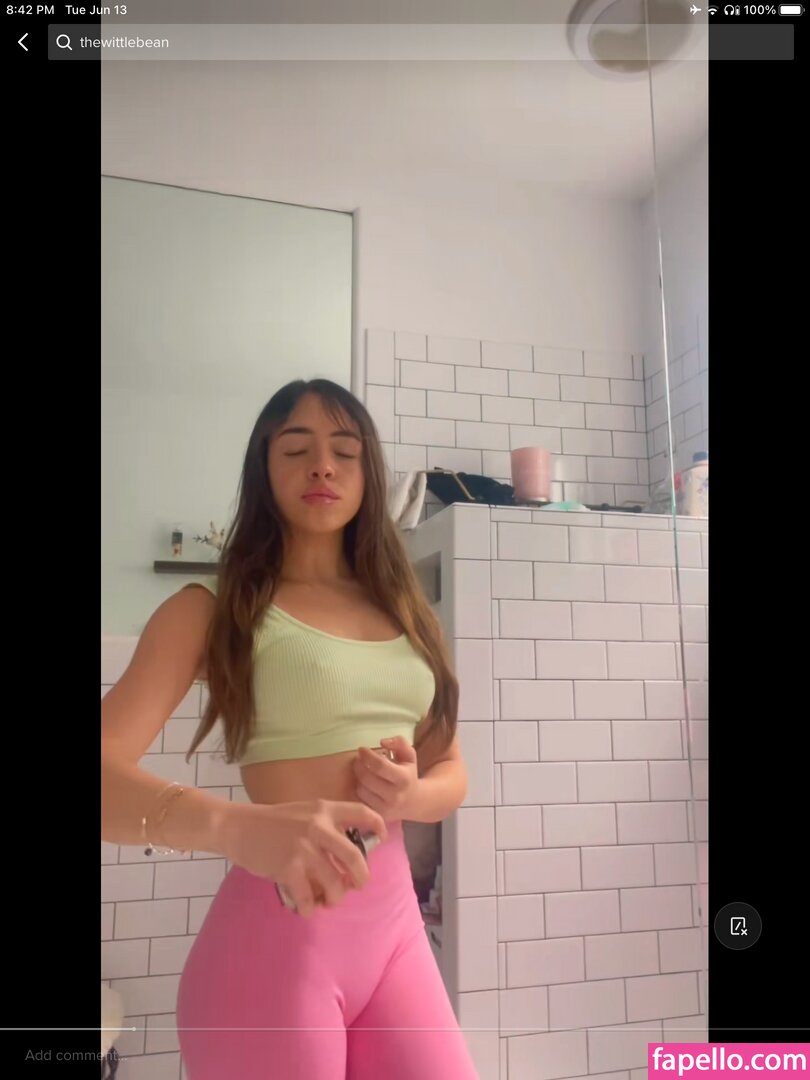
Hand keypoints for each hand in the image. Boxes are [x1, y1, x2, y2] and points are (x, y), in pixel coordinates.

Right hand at [216, 798, 387, 918]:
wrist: (237, 827)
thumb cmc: (271, 822)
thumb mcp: (303, 812)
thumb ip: (325, 824)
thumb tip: (349, 849)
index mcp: (324, 809)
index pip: (362, 812)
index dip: (378, 825)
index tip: (382, 838)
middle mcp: (318, 827)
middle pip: (354, 858)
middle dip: (360, 877)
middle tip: (357, 885)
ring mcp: (304, 848)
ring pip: (334, 883)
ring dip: (335, 897)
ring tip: (329, 900)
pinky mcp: (288, 868)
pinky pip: (308, 896)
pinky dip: (310, 907)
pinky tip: (307, 908)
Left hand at [353, 736, 420, 822]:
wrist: (414, 802)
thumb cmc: (408, 774)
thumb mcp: (409, 755)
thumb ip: (399, 743)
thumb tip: (383, 742)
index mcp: (404, 779)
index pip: (380, 765)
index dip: (368, 755)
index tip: (362, 749)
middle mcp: (395, 796)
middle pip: (367, 778)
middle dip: (359, 765)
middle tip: (358, 758)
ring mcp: (385, 808)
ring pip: (361, 789)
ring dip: (358, 777)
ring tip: (361, 769)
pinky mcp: (377, 816)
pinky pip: (359, 800)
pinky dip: (358, 789)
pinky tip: (362, 783)